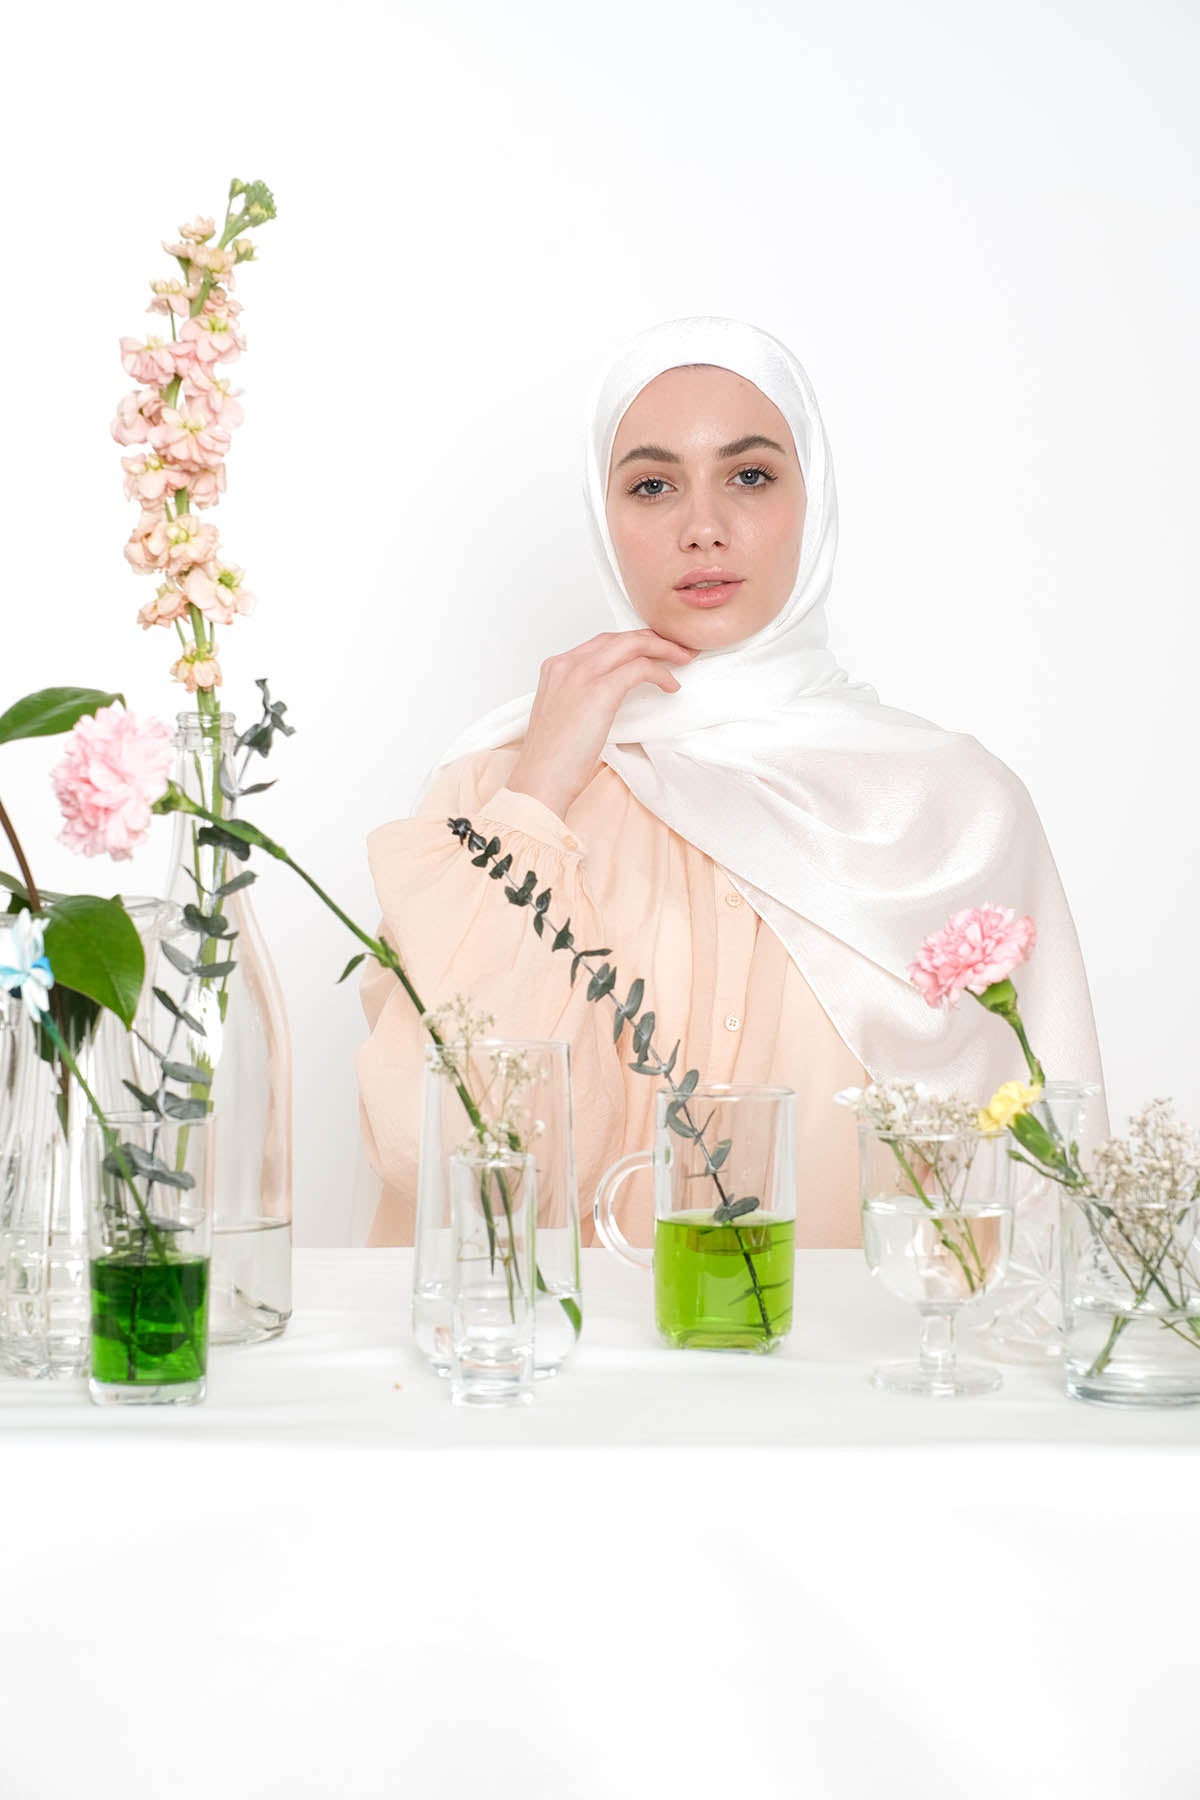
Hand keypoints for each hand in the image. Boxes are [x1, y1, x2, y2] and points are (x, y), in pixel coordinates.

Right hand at [507, 629, 697, 819]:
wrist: (540, 778)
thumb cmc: (551, 758)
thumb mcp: (562, 714)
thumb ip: (581, 695)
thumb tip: (610, 694)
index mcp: (556, 668)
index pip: (602, 642)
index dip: (631, 642)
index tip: (651, 650)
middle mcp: (568, 664)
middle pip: (619, 637)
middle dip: (652, 639)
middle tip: (675, 648)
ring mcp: (583, 674)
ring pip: (633, 645)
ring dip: (663, 649)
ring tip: (682, 659)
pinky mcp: (601, 691)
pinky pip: (641, 669)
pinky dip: (661, 674)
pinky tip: (670, 685)